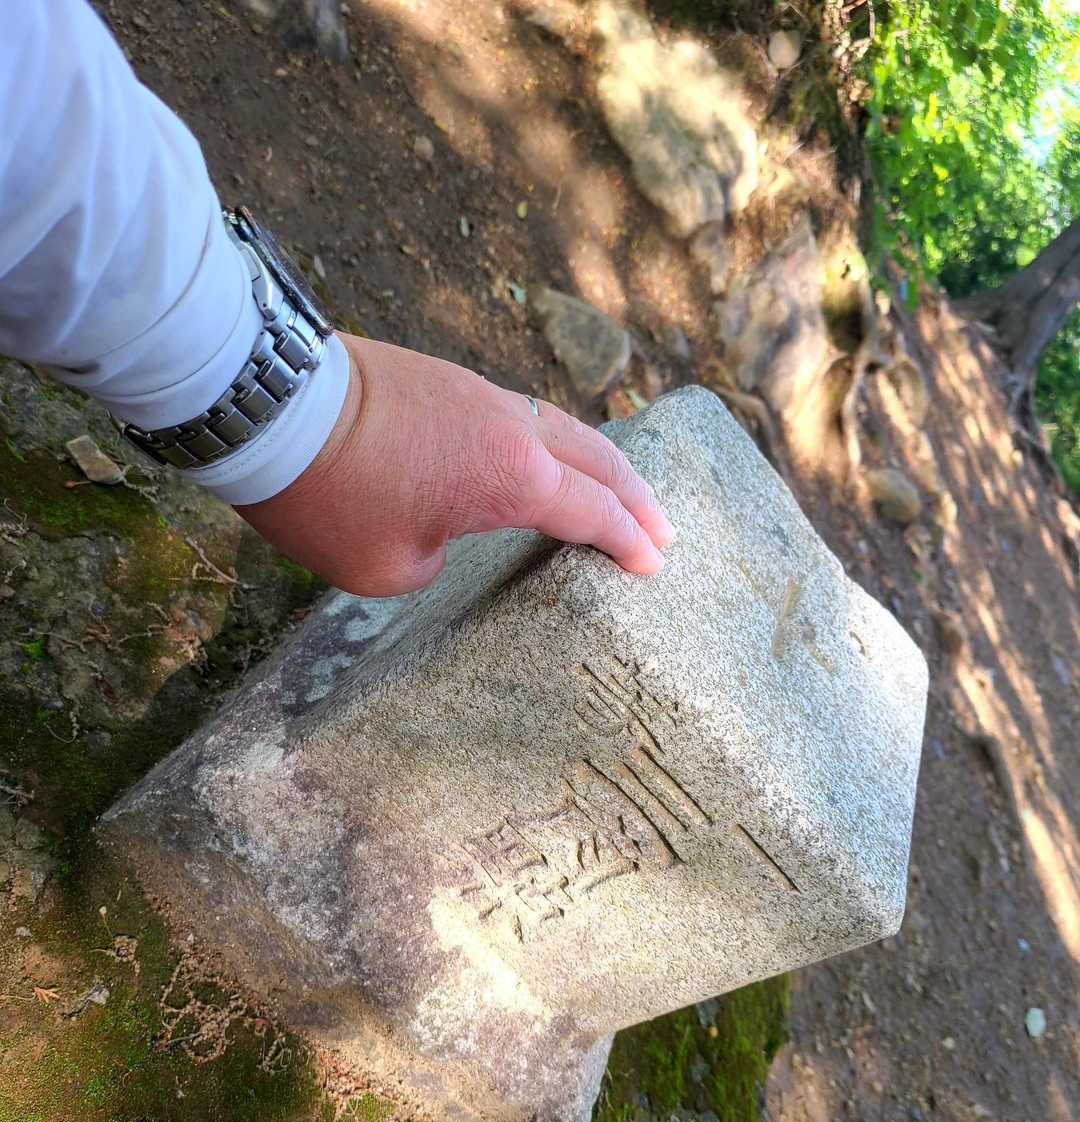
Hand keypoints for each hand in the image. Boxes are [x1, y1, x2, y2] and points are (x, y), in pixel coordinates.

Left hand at [235, 333, 673, 595]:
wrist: (271, 407)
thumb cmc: (329, 498)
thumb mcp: (388, 568)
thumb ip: (435, 557)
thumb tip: (437, 529)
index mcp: (514, 478)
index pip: (592, 512)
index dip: (628, 542)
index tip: (653, 564)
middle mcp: (511, 428)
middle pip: (597, 459)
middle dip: (635, 497)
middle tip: (663, 528)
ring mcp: (480, 395)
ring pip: (561, 427)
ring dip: (596, 462)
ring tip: (615, 488)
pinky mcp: (447, 380)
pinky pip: (522, 414)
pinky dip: (551, 440)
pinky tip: (541, 455)